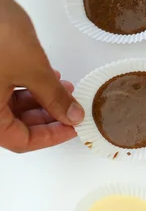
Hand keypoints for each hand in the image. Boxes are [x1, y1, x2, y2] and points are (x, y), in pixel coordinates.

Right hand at [0, 0, 83, 152]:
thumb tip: (72, 117)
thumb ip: (54, 98)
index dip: (50, 137)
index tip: (74, 128)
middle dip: (47, 117)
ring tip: (65, 87)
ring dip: (40, 100)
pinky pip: (4, 87)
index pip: (18, 141)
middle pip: (14, 125)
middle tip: (73, 108)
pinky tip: (47, 76)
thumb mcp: (32, 69)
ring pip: (10, 106)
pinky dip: (26, 86)